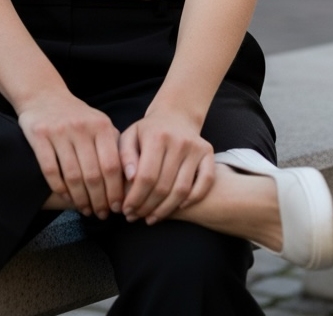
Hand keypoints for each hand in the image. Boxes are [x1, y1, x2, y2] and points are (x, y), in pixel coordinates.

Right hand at [17, 91, 123, 219]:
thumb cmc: (77, 116)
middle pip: (93, 174)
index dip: (116, 190)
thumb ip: (114, 145)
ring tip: (86, 210)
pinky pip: (51, 170)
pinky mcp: (40, 136)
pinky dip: (60, 188)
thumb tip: (130, 179)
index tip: (117, 207)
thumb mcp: (99, 123)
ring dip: (80, 199)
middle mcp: (82, 127)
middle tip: (102, 214)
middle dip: (99, 200)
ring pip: (73, 176)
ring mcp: (60, 131)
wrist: (44, 96)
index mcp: (101, 125)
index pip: (112, 165)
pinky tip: (67, 197)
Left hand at [118, 108, 214, 223]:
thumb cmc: (147, 132)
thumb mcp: (130, 137)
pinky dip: (194, 198)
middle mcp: (178, 141)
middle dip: (147, 207)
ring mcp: (195, 147)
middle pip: (163, 186)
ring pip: (182, 189)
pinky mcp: (208, 152)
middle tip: (137, 217)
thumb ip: (125, 156)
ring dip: (166, 209)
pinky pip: (206, 182)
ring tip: (151, 218)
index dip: (135, 198)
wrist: (175, 115)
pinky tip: (178, 207)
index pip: (146, 176)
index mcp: (156, 136)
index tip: (127, 210)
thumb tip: (130, 178)